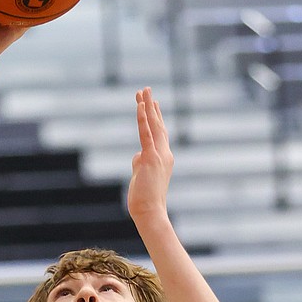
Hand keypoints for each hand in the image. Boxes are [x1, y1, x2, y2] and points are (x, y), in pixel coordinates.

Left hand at [127, 87, 173, 231]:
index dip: (156, 117)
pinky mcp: (150, 158)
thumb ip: (140, 163)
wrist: (150, 212)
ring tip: (143, 90)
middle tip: (146, 90)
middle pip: (158, 124)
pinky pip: (146, 134)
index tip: (153, 102)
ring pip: (153, 125)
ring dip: (147, 106)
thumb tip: (137, 156)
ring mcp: (159, 155)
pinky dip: (143, 119)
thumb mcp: (141, 176)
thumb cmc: (145, 199)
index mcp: (163, 158)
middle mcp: (164, 153)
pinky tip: (140, 106)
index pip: (159, 133)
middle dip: (151, 106)